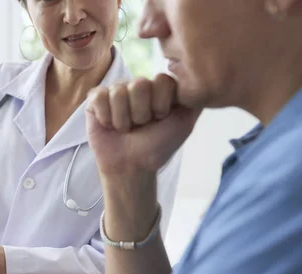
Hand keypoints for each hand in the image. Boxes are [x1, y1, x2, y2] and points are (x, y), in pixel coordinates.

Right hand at [86, 74, 201, 177]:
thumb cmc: (157, 147)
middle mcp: (137, 86)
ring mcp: (115, 91)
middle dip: (141, 112)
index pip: (161, 80)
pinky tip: (110, 125)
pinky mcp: (95, 100)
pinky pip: (99, 97)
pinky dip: (106, 116)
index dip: (161, 104)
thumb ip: (195, 99)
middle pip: (139, 84)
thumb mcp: (184, 123)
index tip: (160, 119)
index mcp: (158, 88)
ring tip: (125, 129)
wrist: (131, 166)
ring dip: (123, 119)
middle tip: (140, 126)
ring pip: (119, 92)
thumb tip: (206, 78)